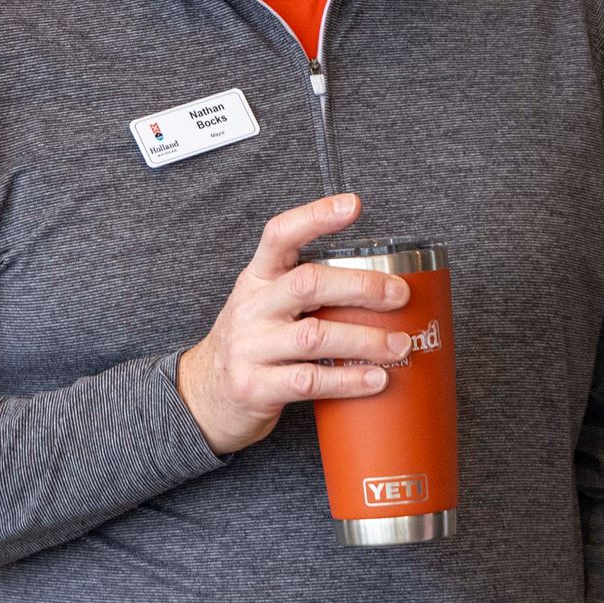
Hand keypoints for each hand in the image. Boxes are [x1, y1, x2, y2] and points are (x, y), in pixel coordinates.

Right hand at [175, 193, 414, 455]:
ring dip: (365, 339)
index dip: (315, 216)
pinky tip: (376, 379)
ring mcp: (249, 347)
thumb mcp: (267, 305)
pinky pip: (309, 380)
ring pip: (315, 336)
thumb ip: (310, 290)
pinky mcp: (255, 387)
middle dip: (361, 286)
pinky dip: (348, 379)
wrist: (204, 397)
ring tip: (399, 344)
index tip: (354, 205)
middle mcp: (251, 307)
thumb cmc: (253, 344)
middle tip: (400, 294)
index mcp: (257, 278)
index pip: (280, 234)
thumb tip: (385, 287)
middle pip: (308, 283)